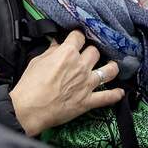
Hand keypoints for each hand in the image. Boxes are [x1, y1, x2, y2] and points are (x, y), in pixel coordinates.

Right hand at [9, 30, 123, 135]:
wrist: (28, 110)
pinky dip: (115, 95)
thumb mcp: (36, 62)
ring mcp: (86, 83)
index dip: (77, 37)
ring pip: (109, 70)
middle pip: (95, 52)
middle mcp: (80, 66)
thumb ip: (50, 51)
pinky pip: (107, 97)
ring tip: (111, 67)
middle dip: (91, 52)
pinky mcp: (87, 101)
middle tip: (87, 56)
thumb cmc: (29, 87)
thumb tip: (56, 44)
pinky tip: (119, 93)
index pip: (79, 36)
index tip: (77, 39)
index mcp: (67, 54)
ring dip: (111, 68)